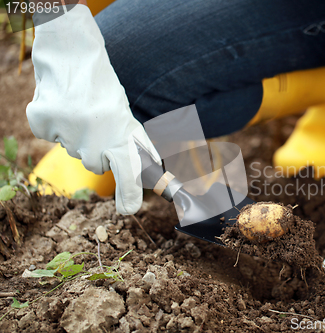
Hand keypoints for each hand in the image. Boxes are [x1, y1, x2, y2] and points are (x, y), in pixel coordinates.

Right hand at [26, 5, 159, 214]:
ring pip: (72, 150)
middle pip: (94, 165)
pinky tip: (61, 106)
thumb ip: (137, 149)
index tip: (129, 210)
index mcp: (122, 133)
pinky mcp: (43, 122)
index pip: (130, 171)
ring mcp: (68, 131)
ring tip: (80, 112)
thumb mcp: (126, 119)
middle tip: (97, 125)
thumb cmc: (104, 91)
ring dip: (76, 136)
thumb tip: (156, 175)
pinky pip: (49, 136)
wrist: (73, 56)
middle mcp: (96, 136)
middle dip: (97, 150)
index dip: (130, 193)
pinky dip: (53, 124)